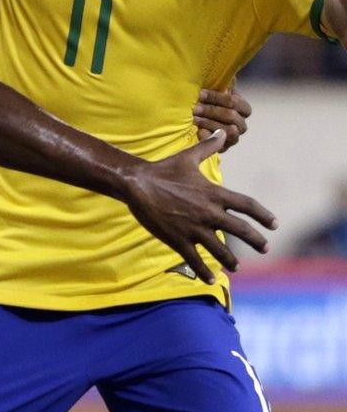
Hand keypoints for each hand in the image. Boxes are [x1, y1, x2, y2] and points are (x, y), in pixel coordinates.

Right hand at [118, 131, 275, 284]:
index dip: (263, 215)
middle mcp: (208, 213)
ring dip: (230, 259)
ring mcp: (194, 228)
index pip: (247, 206)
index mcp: (214, 193)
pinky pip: (195, 259)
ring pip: (220, 249)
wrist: (136, 184)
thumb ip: (209, 147)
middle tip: (265, 248)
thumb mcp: (188, 157)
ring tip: (236, 266)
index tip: (274, 224)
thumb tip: (222, 132)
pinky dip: (204, 271)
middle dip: (256, 241)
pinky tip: (210, 279)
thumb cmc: (163, 169)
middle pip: (241, 231)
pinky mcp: (178, 239)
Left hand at [192, 84, 251, 147]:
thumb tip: (231, 76)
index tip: (200, 94)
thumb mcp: (210, 92)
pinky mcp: (224, 148)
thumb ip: (221, 85)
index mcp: (242, 108)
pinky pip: (220, 144)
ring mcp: (234, 137)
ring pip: (229, 130)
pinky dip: (208, 136)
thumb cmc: (203, 104)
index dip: (218, 98)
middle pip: (232, 116)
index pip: (237, 103)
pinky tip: (197, 131)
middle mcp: (241, 124)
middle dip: (211, 110)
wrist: (193, 123)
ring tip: (194, 118)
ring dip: (209, 122)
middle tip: (194, 107)